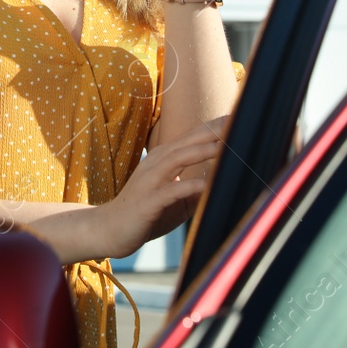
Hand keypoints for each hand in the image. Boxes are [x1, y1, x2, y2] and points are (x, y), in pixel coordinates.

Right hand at [91, 122, 224, 260]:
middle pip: (187, 141)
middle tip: (236, 121)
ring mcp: (150, 181)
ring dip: (201, 151)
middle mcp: (156, 164)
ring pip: (177, 158)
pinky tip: (204, 184)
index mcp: (163, 160)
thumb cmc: (146, 213)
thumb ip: (196, 189)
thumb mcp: (176, 200)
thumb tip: (220, 183)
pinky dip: (187, 186)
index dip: (213, 128)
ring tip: (224, 145)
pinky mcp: (147, 202)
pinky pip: (169, 191)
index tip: (236, 118)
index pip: (191, 138)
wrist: (110, 229)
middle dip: (212, 131)